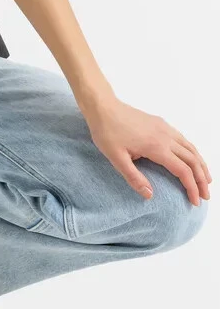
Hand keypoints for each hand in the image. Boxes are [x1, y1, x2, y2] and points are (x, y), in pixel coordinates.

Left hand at [84, 97, 211, 205]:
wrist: (103, 107)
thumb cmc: (106, 132)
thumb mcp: (116, 158)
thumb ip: (134, 177)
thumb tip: (150, 195)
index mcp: (157, 147)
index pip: (182, 171)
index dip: (191, 188)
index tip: (195, 202)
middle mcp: (166, 137)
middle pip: (192, 160)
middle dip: (201, 179)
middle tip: (205, 196)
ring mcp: (165, 128)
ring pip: (191, 148)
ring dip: (201, 165)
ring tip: (206, 180)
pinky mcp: (160, 123)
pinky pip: (183, 139)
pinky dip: (193, 152)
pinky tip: (191, 158)